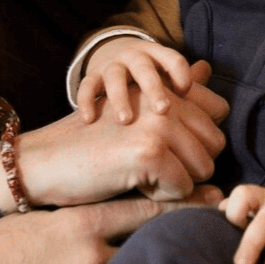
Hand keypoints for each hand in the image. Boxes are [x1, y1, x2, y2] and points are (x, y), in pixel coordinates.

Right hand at [0, 77, 226, 209]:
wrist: (45, 161)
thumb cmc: (93, 143)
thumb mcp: (137, 113)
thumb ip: (174, 92)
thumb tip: (206, 67)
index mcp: (165, 86)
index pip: (219, 113)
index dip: (197, 141)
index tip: (166, 147)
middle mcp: (166, 98)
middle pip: (216, 145)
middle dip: (190, 165)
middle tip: (149, 165)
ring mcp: (158, 123)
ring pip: (204, 169)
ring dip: (176, 183)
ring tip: (139, 173)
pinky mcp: (149, 152)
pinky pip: (183, 188)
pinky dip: (161, 196)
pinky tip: (131, 183)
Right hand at [0, 194, 215, 263]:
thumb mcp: (35, 222)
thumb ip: (78, 217)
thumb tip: (117, 213)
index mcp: (78, 223)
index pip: (148, 210)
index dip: (185, 207)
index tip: (216, 203)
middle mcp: (86, 258)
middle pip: (157, 250)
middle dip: (190, 248)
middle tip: (224, 244)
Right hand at [77, 37, 204, 123]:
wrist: (108, 61)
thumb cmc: (146, 83)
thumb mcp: (166, 80)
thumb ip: (191, 92)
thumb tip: (223, 107)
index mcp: (158, 56)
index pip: (172, 59)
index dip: (180, 71)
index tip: (186, 90)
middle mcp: (135, 58)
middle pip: (145, 69)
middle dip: (154, 88)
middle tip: (164, 111)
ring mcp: (111, 67)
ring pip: (115, 78)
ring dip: (121, 97)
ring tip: (127, 120)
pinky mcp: (91, 78)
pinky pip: (88, 87)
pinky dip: (88, 101)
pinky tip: (90, 119)